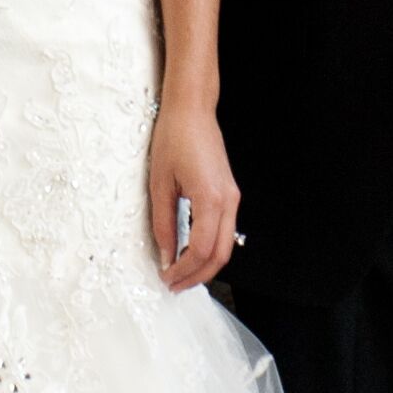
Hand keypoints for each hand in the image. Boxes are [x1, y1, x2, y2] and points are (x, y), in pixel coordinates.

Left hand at [147, 93, 239, 290]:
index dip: (183, 271)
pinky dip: (211, 247)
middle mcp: (228, 201)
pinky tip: (191, 250)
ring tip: (181, 272)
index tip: (165, 278)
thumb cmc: (174, 137)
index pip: (201, 251)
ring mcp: (232, 196)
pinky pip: (225, 229)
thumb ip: (163, 224)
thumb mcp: (160, 184)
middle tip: (174, 284)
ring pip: (226, 245)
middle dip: (197, 276)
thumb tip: (166, 256)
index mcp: (210, 199)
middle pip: (220, 256)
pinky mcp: (229, 192)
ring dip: (205, 265)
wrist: (192, 108)